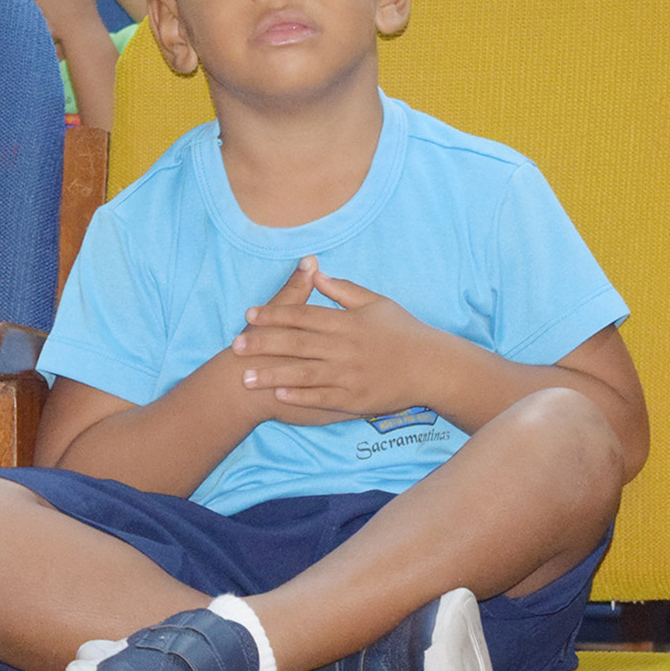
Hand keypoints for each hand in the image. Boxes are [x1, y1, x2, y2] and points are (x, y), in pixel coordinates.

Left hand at [232, 261, 439, 420]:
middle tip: (235, 345)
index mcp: (348, 322)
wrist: (433, 367)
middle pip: (297, 344)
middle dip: (264, 344)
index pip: (304, 316)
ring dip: (273, 375)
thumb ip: (344, 289)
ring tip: (246, 378)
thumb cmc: (404, 332)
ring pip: (305, 374)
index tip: (249, 315)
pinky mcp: (356, 398)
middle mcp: (346, 347)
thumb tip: (315, 272)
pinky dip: (300, 396)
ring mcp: (350, 374)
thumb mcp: (376, 303)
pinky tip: (278, 395)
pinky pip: (323, 397)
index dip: (275, 315)